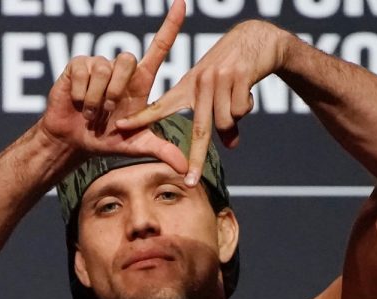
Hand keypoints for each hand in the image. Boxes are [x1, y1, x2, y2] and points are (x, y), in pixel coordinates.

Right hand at [39, 0, 187, 173]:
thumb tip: (186, 169)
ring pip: (104, 69)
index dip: (170, 25)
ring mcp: (99, 65)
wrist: (74, 141)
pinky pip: (83, 72)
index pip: (159, 47)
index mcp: (140, 82)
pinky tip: (78, 103)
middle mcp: (121, 69)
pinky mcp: (78, 66)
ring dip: (96, 98)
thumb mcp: (137, 146)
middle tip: (107, 113)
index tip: (182, 3)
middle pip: (127, 58)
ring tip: (91, 112)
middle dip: (116, 90)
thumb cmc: (107, 140)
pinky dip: (81, 94)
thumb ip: (163, 151)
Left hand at [116, 20, 292, 185]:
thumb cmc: (234, 66)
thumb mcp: (221, 92)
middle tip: (191, 182)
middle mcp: (199, 83)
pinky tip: (247, 88)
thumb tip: (232, 146)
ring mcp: (217, 78)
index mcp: (187, 87)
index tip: (121, 128)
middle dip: (195, 159)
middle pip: (199, 130)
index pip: (160, 106)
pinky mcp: (236, 75)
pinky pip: (241, 109)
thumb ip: (223, 120)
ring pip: (225, 121)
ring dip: (236, 115)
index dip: (141, 118)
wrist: (255, 37)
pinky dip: (247, 104)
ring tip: (239, 95)